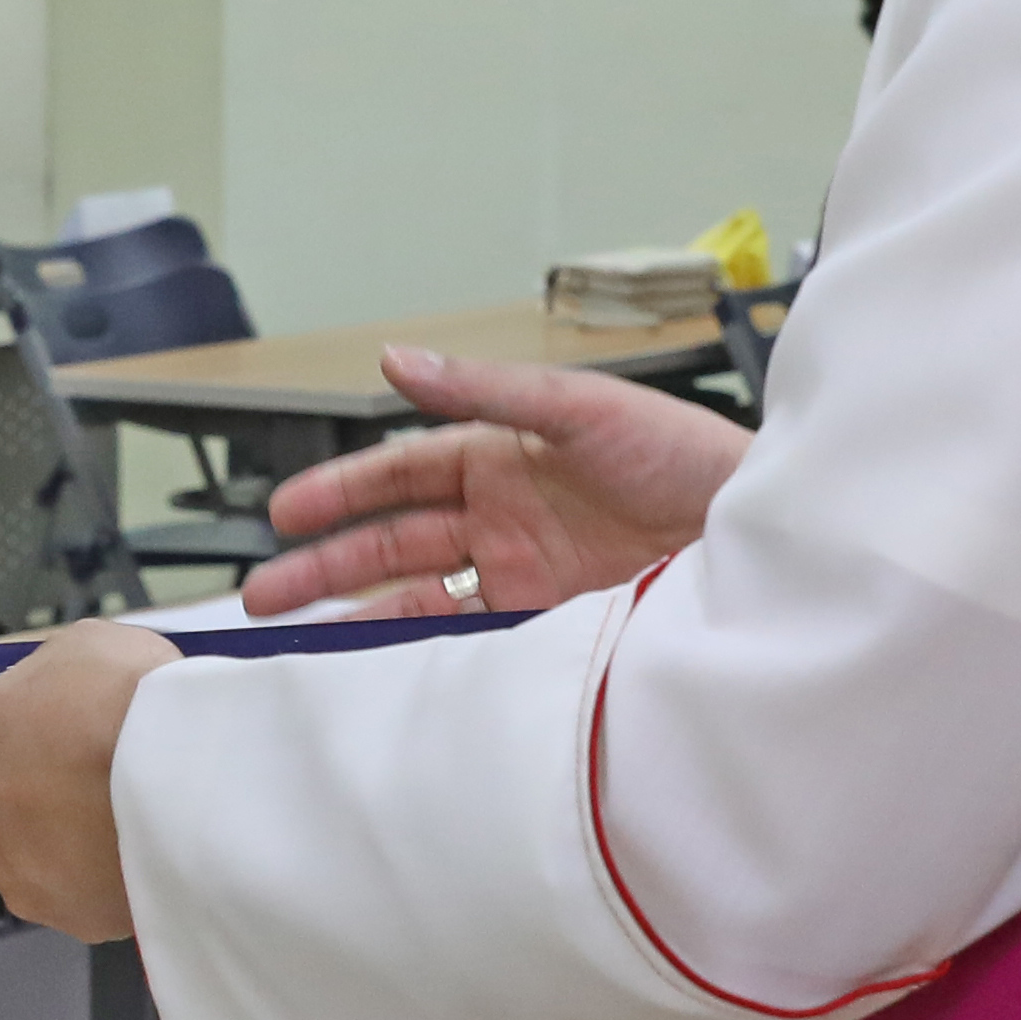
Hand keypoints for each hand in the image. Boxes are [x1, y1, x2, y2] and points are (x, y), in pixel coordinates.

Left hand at [0, 621, 169, 941]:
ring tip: (133, 805)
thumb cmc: (115, 699)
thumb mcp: (74, 650)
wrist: (188, 771)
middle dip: (30, 807)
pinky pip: (98, 897)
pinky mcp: (91, 924)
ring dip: (76, 844)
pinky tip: (159, 839)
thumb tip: (63, 694)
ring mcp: (33, 891)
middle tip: (85, 770)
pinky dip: (120, 874)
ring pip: (45, 869)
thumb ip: (47, 686)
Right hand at [241, 347, 750, 617]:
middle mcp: (503, 516)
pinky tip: (382, 659)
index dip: (341, 493)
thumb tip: (399, 360)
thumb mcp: (581, 409)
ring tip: (301, 635)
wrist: (754, 535)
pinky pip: (469, 637)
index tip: (285, 515)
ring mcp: (523, 573)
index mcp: (502, 456)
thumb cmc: (683, 456)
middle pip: (394, 541)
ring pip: (419, 593)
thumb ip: (488, 390)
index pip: (400, 475)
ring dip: (360, 609)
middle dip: (327, 565)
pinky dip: (423, 647)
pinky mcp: (548, 623)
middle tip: (266, 594)